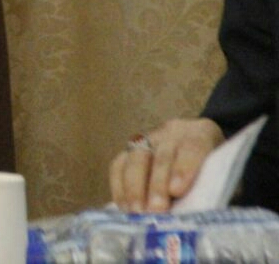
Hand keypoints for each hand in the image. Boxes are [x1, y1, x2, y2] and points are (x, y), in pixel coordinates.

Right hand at [109, 117, 223, 211]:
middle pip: (162, 155)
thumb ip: (214, 189)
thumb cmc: (215, 172)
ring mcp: (148, 139)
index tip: (177, 191)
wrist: (201, 155)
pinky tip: (124, 206)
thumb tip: (200, 212)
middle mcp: (172, 132)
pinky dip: (119, 186)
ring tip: (136, 212)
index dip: (184, 168)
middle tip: (155, 211)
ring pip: (136, 157)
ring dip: (134, 188)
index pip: (193, 147)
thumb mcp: (224, 177)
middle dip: (156, 185)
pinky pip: (118, 164)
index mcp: (202, 134)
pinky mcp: (130, 150)